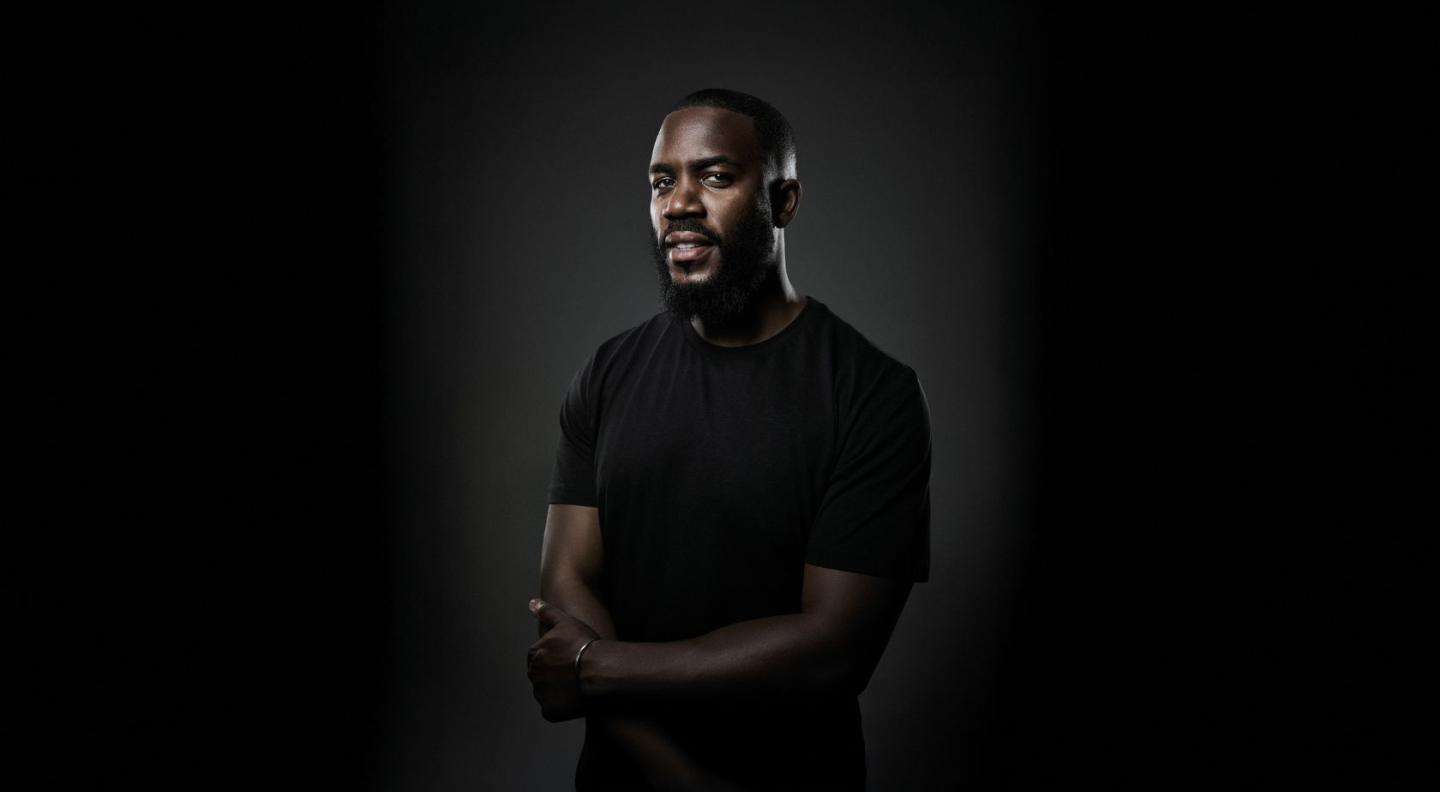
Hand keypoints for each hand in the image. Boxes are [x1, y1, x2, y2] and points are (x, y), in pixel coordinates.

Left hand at [526, 598, 599, 721]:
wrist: (599, 670)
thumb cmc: (584, 644)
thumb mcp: (566, 621)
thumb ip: (546, 612)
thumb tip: (531, 603)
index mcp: (534, 654)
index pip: (539, 657)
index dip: (555, 657)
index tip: (569, 657)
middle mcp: (533, 675)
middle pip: (542, 675)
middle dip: (555, 674)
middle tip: (575, 672)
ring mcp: (541, 695)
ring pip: (547, 693)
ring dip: (558, 690)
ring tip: (578, 685)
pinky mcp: (550, 712)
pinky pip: (553, 710)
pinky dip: (562, 706)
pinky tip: (576, 698)